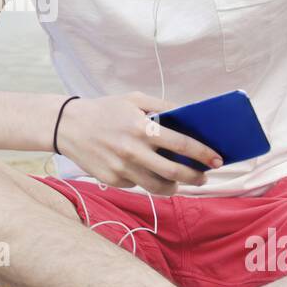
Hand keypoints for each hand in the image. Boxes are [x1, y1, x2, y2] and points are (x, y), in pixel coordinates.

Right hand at [54, 90, 221, 194]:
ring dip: (176, 186)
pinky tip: (150, 173)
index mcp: (141, 128)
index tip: (218, 159)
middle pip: (174, 171)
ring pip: (158, 187)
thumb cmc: (106, 110)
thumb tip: (191, 116)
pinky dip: (149, 181)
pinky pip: (138, 185)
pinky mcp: (112, 180)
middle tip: (204, 176)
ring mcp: (121, 169)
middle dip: (195, 176)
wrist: (68, 125)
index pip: (181, 143)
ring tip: (181, 180)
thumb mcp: (134, 99)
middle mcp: (132, 151)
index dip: (203, 153)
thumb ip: (163, 107)